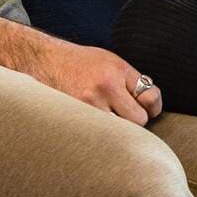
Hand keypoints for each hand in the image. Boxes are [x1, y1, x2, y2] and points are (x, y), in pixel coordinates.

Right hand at [19, 37, 155, 124]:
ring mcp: (87, 103)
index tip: (147, 108)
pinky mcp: (73, 116)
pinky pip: (97, 136)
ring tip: (106, 122)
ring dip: (116, 131)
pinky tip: (93, 127)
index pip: (150, 97)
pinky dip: (98, 135)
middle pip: (138, 121)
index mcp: (117, 70)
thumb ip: (131, 81)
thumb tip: (152, 105)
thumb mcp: (111, 62)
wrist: (44, 60)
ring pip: (118, 132)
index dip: (151, 107)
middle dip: (134, 121)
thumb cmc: (81, 63)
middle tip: (123, 116)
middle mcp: (105, 86)